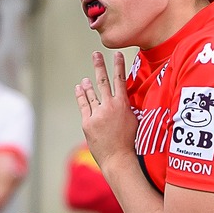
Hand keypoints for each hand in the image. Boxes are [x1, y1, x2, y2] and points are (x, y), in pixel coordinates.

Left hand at [75, 50, 137, 168]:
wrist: (118, 158)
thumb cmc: (130, 142)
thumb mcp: (135, 121)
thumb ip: (129, 108)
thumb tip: (128, 100)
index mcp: (123, 104)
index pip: (120, 80)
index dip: (118, 66)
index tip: (117, 54)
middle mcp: (109, 106)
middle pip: (103, 82)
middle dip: (99, 66)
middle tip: (96, 54)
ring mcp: (97, 114)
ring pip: (91, 94)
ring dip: (88, 84)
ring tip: (85, 79)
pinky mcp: (87, 122)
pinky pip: (83, 105)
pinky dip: (81, 96)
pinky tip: (79, 88)